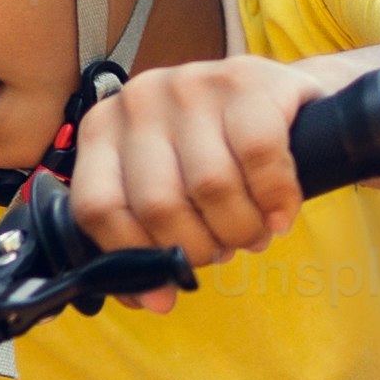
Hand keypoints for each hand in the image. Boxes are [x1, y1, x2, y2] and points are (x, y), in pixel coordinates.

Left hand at [60, 53, 333, 267]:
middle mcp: (138, 99)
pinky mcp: (246, 80)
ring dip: (240, 229)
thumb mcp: (168, 187)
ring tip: (253, 233)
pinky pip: (260, 159)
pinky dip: (275, 200)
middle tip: (222, 249)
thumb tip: (155, 300)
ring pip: (211, 186)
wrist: (279, 101)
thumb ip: (146, 241)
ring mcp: (191, 83)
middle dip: (199, 247)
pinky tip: (280, 214)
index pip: (99, 209)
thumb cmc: (215, 154)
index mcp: (102, 130)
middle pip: (159, 205)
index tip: (170, 280)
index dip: (135, 257)